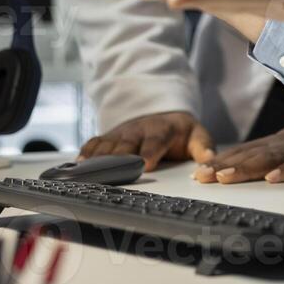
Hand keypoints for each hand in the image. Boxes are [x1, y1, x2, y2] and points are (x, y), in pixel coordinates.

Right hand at [79, 110, 215, 170]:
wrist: (162, 112)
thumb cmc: (180, 131)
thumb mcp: (196, 134)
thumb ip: (203, 147)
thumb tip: (208, 161)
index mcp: (161, 130)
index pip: (156, 141)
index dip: (150, 151)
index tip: (145, 163)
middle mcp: (138, 130)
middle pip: (126, 144)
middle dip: (117, 157)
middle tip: (108, 171)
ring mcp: (121, 133)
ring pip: (108, 144)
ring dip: (97, 157)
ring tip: (86, 171)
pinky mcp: (109, 137)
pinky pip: (95, 142)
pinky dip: (85, 152)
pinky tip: (76, 164)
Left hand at [191, 126, 283, 184]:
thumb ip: (274, 161)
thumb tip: (246, 178)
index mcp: (278, 141)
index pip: (244, 151)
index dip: (221, 161)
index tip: (199, 173)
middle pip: (251, 153)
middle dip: (224, 165)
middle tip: (202, 177)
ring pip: (271, 156)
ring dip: (247, 167)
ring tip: (226, 178)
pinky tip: (273, 179)